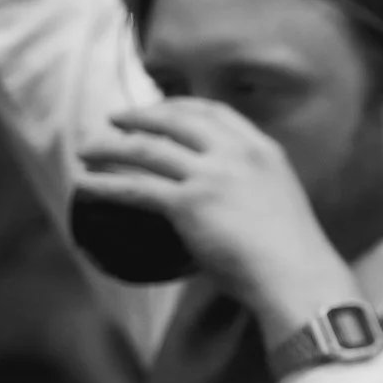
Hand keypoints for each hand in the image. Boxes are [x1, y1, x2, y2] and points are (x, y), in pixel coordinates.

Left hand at [77, 99, 355, 330]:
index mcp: (263, 150)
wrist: (297, 275)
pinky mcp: (190, 204)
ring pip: (147, 149)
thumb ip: (249, 188)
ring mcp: (212, 176)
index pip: (214, 112)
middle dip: (139, 116)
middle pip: (176, 120)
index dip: (180, 107)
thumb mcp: (279, 200)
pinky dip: (105, 184)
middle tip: (114, 120)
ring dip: (109, 146)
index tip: (160, 110)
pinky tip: (85, 184)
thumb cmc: (292, 254)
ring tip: (85, 149)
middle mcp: (237, 154)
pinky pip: (136, 187)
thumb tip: (221, 201)